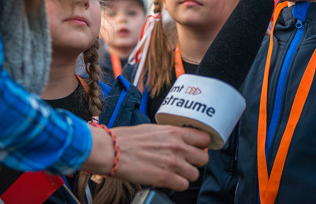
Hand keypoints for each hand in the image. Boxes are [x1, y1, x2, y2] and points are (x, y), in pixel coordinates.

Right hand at [84, 124, 209, 190]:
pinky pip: (183, 186)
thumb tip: (178, 140)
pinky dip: (177, 185)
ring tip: (174, 173)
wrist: (111, 149)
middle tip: (186, 162)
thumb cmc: (126, 138)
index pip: (204, 138)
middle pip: (203, 158)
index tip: (198, 148)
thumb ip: (169, 135)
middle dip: (196, 162)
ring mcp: (172, 163)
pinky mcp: (165, 178)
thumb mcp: (152, 129)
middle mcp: (177, 146)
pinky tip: (167, 180)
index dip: (202, 144)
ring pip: (195, 174)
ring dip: (186, 175)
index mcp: (174, 132)